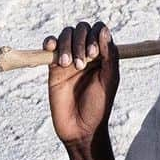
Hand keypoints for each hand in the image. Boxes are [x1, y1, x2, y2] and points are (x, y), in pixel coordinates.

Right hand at [44, 21, 119, 143]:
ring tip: (68, 64)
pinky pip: (50, 47)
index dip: (95, 36)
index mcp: (101, 53)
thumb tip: (104, 30)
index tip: (93, 54)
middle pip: (81, 29)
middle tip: (81, 64)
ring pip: (66, 35)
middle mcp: (85, 52)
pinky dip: (49, 42)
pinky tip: (50, 47)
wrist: (80, 129)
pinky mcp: (54, 67)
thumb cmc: (99, 105)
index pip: (98, 30)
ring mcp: (69, 58)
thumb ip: (109, 55)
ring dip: (67, 44)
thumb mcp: (109, 80)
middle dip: (80, 42)